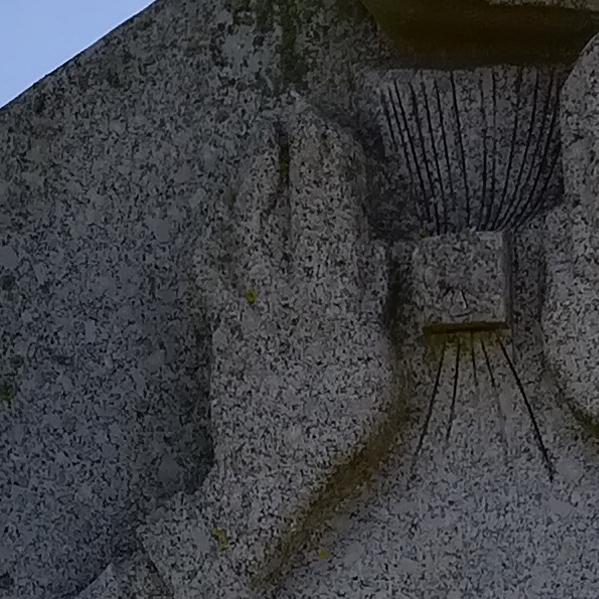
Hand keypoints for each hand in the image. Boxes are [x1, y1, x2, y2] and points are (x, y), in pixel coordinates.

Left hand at [141, 99, 396, 598]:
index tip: (323, 126)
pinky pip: (213, 282)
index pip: (325, 214)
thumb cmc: (337, 436)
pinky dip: (215, 250)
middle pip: (278, 211)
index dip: (323, 166)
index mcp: (326, 300)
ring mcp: (245, 314)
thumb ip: (383, 312)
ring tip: (257, 155)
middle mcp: (280, 295)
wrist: (266, 481)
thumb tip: (384, 259)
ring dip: (249, 190)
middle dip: (285, 160)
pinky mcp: (222, 337)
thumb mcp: (385, 376)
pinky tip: (214, 234)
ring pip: (241, 235)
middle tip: (287, 117)